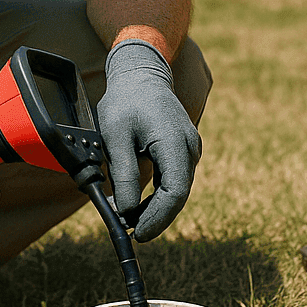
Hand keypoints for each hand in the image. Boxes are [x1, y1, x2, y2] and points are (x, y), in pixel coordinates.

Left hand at [96, 39, 201, 241]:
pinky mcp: (183, 150)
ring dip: (154, 207)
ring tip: (128, 218)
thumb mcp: (116, 137)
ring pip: (176, 189)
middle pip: (177, 195)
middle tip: (127, 229)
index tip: (136, 233)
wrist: (141, 73)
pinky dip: (157, 194)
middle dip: (153, 216)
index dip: (157, 218)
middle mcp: (190, 148)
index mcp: (175, 143)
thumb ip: (124, 174)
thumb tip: (127, 210)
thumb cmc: (126, 101)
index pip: (174, 193)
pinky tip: (137, 202)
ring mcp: (190, 149)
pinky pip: (174, 179)